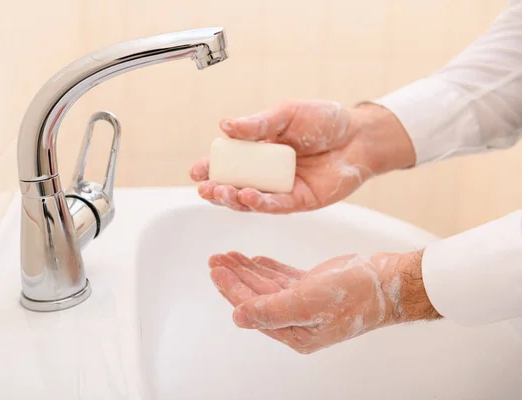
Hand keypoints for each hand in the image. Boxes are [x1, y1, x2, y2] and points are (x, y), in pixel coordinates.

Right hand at [190, 100, 414, 212]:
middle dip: (217, 189)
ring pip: (251, 201)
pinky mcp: (300, 201)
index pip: (229, 163)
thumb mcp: (286, 114)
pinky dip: (261, 203)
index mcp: (259, 151)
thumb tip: (224, 125)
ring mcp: (282, 189)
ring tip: (223, 192)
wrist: (360, 135)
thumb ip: (258, 123)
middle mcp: (267, 174)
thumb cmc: (324, 121)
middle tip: (206, 187)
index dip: (210, 168)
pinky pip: (276, 206)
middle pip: (235, 186)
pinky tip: (249, 196)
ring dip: (234, 199)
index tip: (195, 171)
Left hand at [208, 250, 439, 353]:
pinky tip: (254, 259)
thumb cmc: (353, 295)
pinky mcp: (312, 287)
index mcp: (294, 332)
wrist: (387, 281)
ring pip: (267, 284)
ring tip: (228, 255)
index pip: (253, 309)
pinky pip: (283, 277)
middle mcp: (296, 320)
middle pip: (256, 296)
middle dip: (235, 277)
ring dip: (247, 269)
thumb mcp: (308, 303)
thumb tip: (237, 317)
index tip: (216, 271)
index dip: (232, 289)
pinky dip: (268, 268)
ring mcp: (305, 303)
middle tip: (215, 259)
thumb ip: (271, 311)